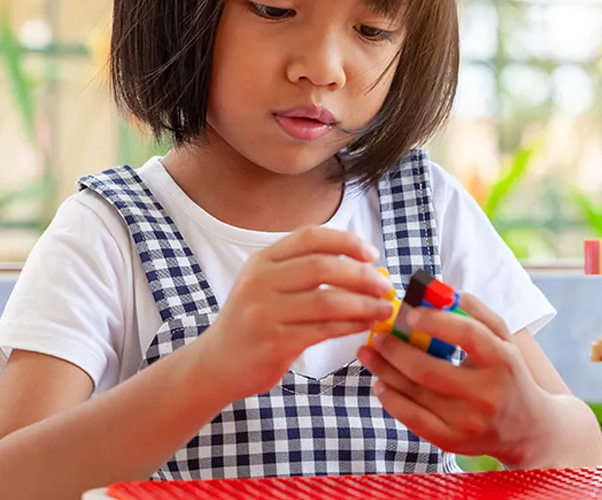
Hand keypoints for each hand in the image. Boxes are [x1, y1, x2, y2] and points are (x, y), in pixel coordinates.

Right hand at [196, 226, 393, 400]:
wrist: (216, 364)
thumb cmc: (253, 322)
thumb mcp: (267, 286)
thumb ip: (304, 272)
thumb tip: (363, 269)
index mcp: (262, 260)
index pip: (310, 237)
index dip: (345, 242)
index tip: (372, 254)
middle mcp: (260, 281)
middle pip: (323, 267)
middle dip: (362, 275)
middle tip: (385, 286)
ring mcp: (264, 312)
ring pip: (327, 300)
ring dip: (363, 304)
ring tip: (384, 308)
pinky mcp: (274, 342)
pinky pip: (323, 329)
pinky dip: (351, 326)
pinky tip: (365, 325)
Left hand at [356, 293, 552, 467]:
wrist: (528, 428)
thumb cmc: (508, 373)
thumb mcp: (503, 338)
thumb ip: (475, 311)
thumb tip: (439, 290)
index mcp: (501, 360)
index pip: (468, 336)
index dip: (436, 322)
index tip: (409, 313)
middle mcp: (486, 393)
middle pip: (430, 370)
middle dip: (396, 351)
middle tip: (378, 336)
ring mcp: (468, 421)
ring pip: (416, 394)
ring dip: (386, 372)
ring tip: (370, 354)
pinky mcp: (452, 442)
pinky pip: (413, 420)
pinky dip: (392, 400)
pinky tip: (381, 384)